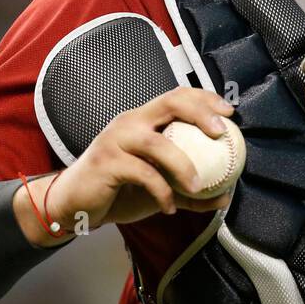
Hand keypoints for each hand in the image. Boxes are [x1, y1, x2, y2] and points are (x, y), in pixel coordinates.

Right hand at [41, 88, 236, 234]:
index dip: (205, 99)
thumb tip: (224, 197)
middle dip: (200, 112)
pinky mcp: (106, 162)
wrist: (75, 204)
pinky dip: (161, 192)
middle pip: (170, 102)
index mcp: (143, 119)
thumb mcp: (159, 188)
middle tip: (221, 133)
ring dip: (183, 165)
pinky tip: (169, 207)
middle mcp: (130, 122)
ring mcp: (116, 140)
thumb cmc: (118, 189)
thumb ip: (190, 192)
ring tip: (199, 186)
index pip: (177, 96)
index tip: (229, 112)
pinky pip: (143, 174)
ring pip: (157, 143)